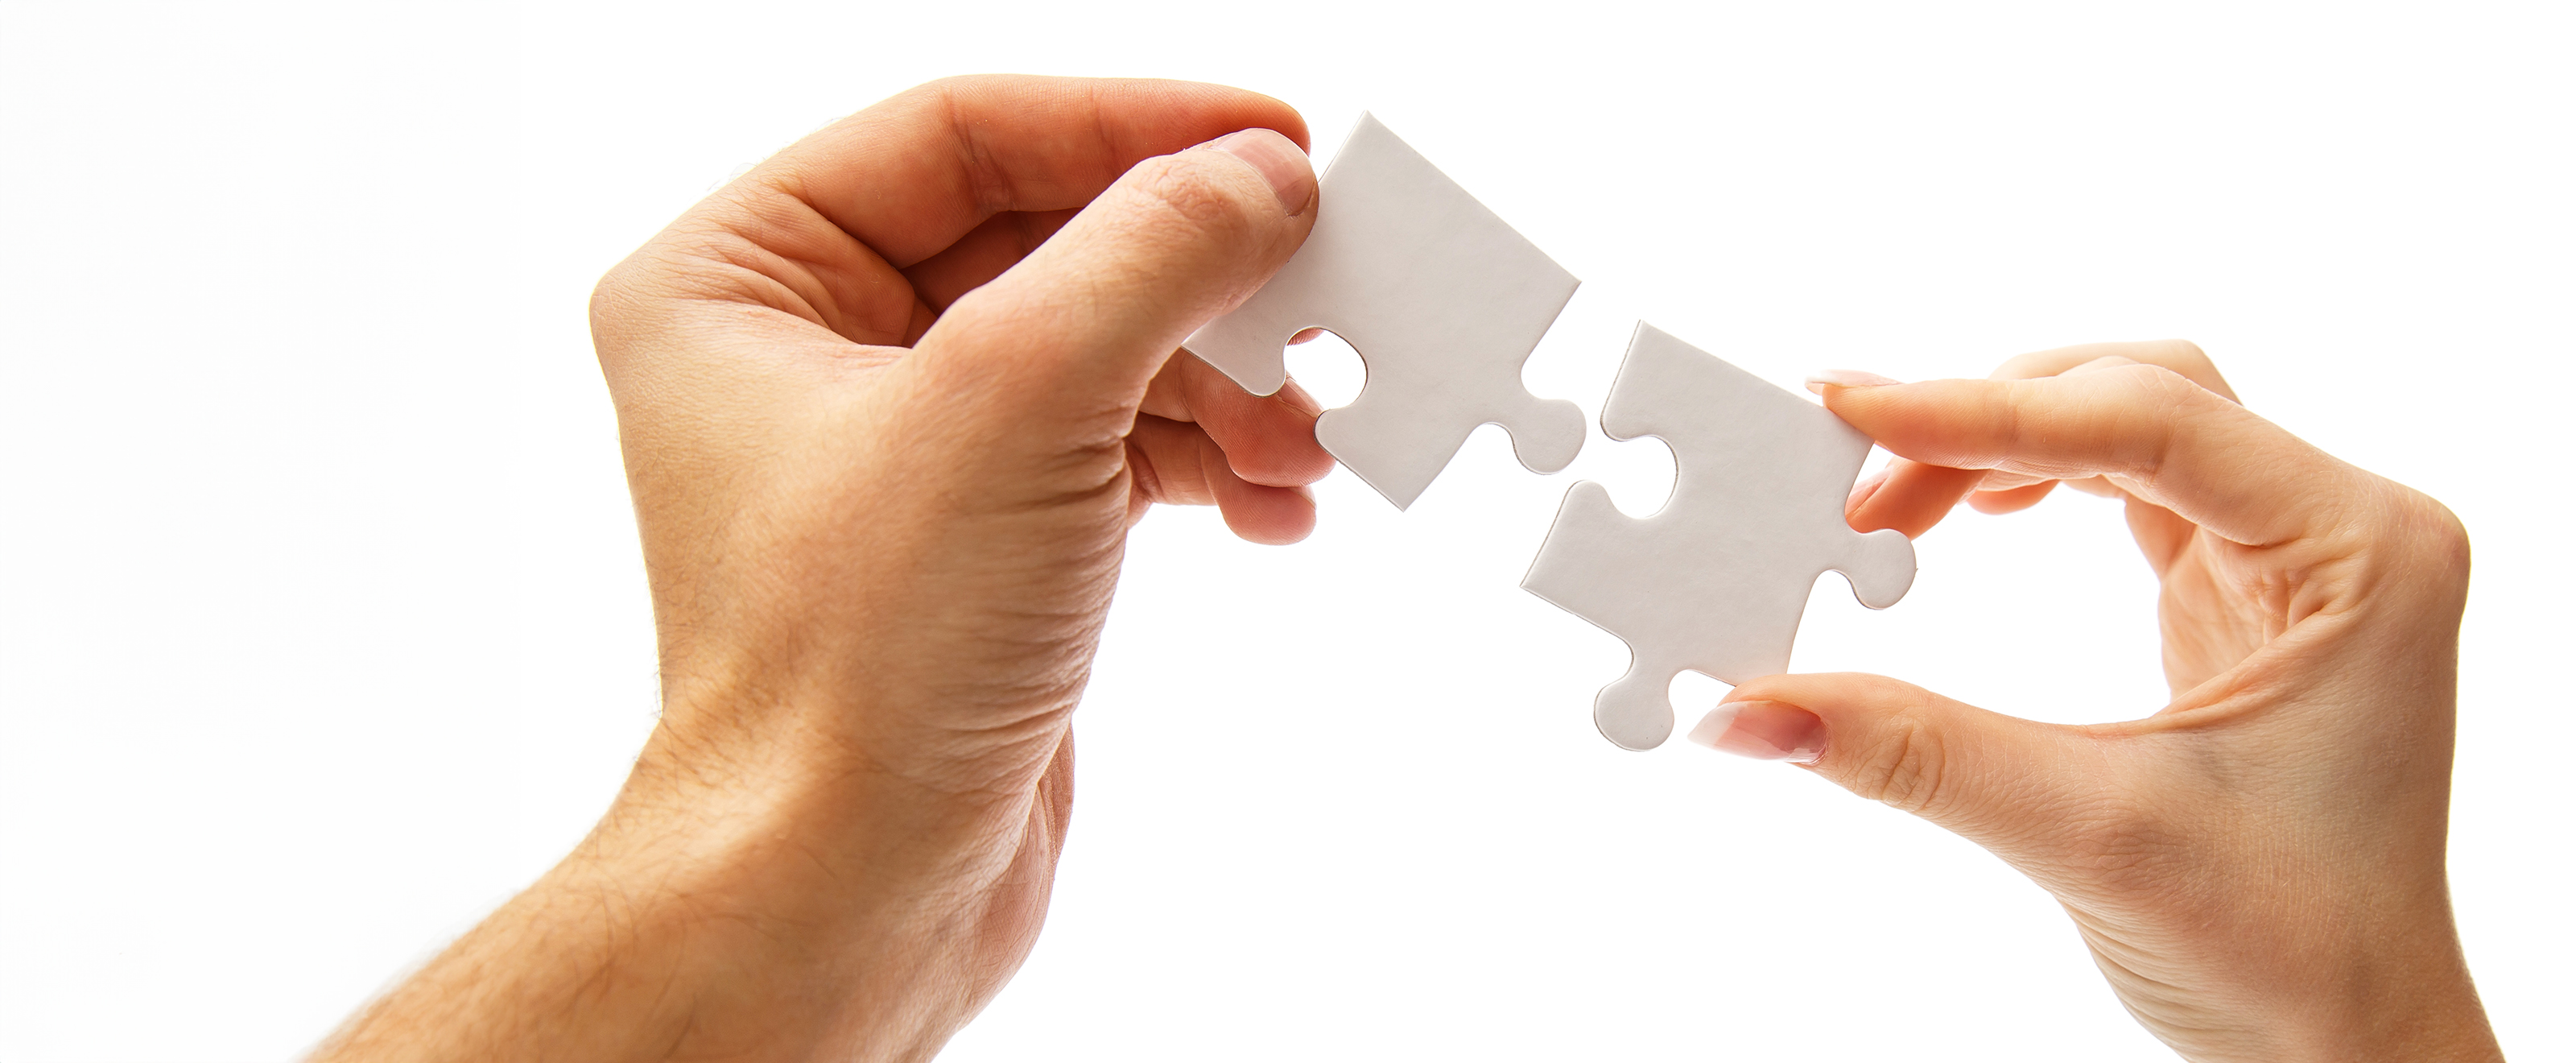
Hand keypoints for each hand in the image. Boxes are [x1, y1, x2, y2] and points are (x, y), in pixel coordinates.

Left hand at [314, 75, 1325, 1061]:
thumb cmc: (853, 669)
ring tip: (1306, 435)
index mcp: (738, 280)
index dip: (1129, 126)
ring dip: (1221, 383)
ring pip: (1094, 347)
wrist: (848, 891)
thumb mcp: (1017, 403)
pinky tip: (1274, 503)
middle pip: (1043, 238)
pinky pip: (1112, 447)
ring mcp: (897, 453)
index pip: (962, 135)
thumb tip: (1257, 178)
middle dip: (1193, 276)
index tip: (1269, 141)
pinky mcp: (976, 542)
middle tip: (1317, 285)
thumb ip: (1150, 254)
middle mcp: (804, 353)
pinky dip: (1205, 463)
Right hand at [1691, 343, 2501, 1060]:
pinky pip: (2120, 487)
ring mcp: (2289, 556)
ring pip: (2121, 426)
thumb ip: (1914, 752)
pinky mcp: (2236, 592)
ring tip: (1878, 502)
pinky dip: (2021, 483)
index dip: (1990, 413)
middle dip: (1982, 417)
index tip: (1854, 413)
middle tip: (1844, 464)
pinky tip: (1953, 513)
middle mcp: (2336, 530)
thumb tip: (1746, 709)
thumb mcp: (2091, 834)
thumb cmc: (2293, 947)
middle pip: (2135, 394)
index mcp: (2360, 554)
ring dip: (1991, 444)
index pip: (2158, 422)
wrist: (2350, 1042)